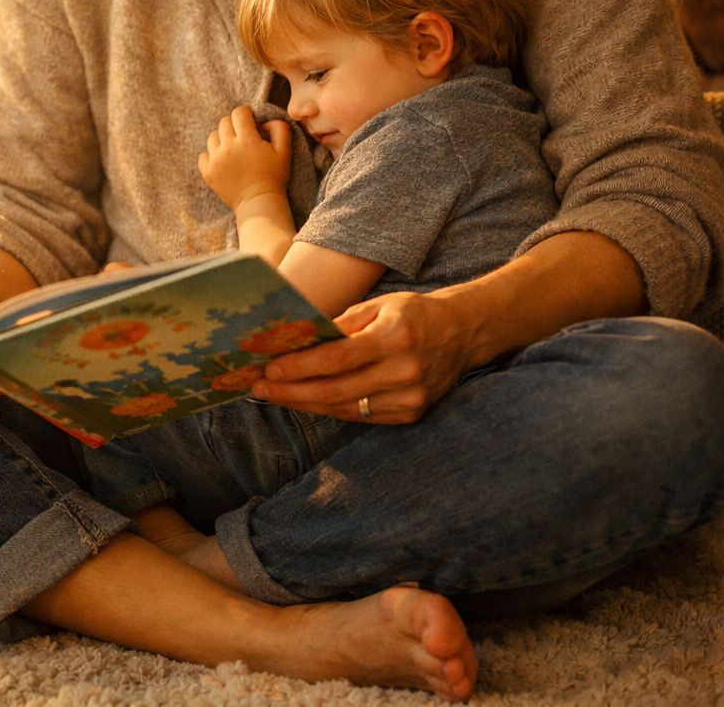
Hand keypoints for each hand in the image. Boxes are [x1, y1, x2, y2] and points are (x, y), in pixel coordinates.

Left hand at [199, 105, 290, 209]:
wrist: (258, 202)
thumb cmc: (274, 176)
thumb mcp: (284, 151)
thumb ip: (279, 128)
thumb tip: (264, 122)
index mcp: (247, 140)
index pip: (239, 112)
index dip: (246, 114)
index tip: (250, 121)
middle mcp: (228, 147)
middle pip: (224, 122)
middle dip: (234, 125)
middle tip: (243, 136)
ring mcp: (215, 160)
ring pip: (213, 136)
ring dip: (222, 138)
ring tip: (233, 149)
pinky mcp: (207, 171)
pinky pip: (203, 154)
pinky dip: (212, 155)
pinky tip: (223, 161)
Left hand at [249, 291, 472, 423]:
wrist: (463, 333)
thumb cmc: (412, 314)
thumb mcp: (378, 306)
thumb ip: (340, 324)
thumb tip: (295, 338)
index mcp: (395, 337)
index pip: (337, 358)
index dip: (300, 367)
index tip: (269, 368)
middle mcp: (405, 371)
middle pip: (336, 390)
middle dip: (292, 391)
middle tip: (260, 388)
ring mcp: (410, 398)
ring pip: (345, 408)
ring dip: (305, 403)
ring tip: (275, 395)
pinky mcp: (411, 414)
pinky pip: (361, 416)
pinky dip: (331, 408)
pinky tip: (306, 401)